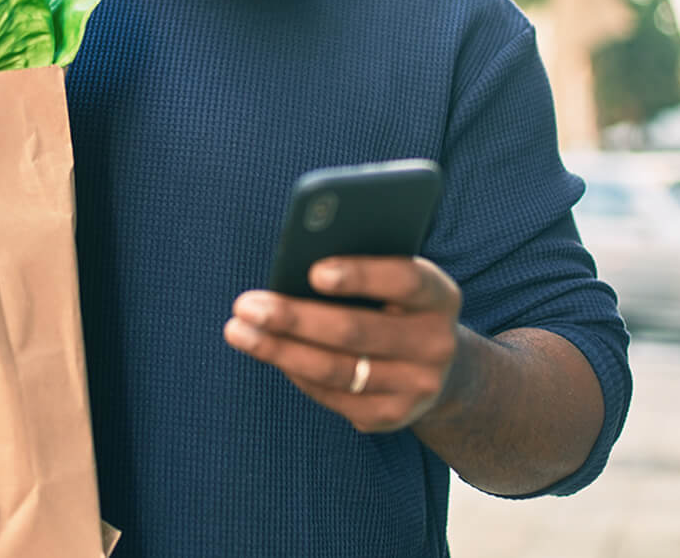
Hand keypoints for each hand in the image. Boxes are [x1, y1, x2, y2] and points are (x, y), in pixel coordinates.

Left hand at [223, 256, 463, 432]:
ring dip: (280, 350)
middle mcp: (436, 345)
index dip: (361, 275)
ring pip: (336, 370)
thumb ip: (362, 266)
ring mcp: (416, 386)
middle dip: (295, 318)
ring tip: (239, 330)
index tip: (313, 271)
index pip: (405, 281)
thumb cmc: (397, 303)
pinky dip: (295, 372)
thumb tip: (295, 263)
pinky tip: (268, 351)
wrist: (438, 366)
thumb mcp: (395, 279)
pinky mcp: (391, 416)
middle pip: (356, 332)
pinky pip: (332, 396)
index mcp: (440, 296)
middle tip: (246, 305)